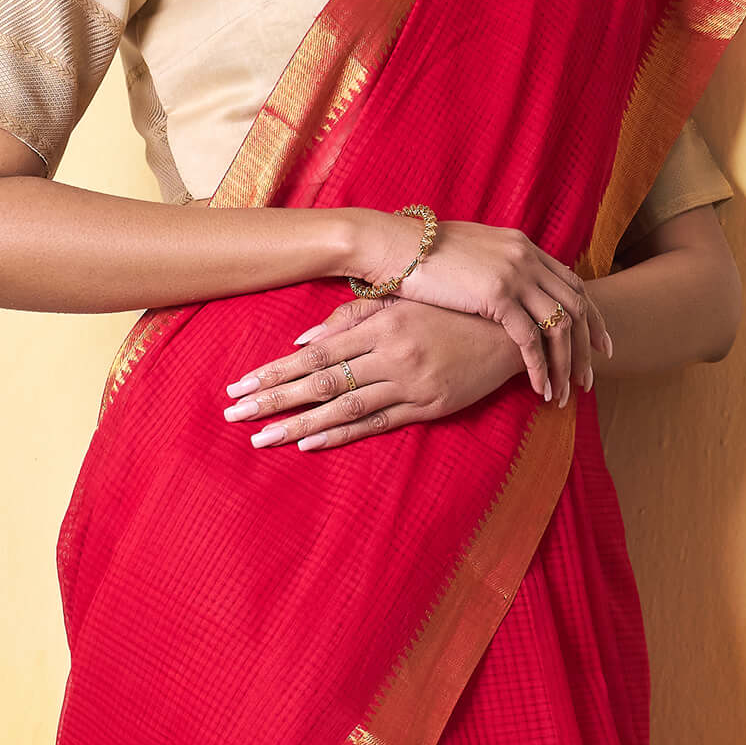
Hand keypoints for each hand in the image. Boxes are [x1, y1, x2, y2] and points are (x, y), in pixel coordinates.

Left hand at [222, 295, 531, 451]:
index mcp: (380, 323)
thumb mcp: (401, 303)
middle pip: (320, 381)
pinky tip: (309, 442)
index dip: (274, 371)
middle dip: (273, 399)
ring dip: (297, 423)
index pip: (314, 353)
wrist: (512, 332)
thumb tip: (303, 340)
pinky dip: (342, 433)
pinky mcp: (428, 406)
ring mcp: (409, 383)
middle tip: (233, 414)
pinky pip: (377, 424)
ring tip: (261, 438)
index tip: (240, 384)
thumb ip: (351, 317)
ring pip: (343, 407)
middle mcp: (390, 353)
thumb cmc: (451, 311)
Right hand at [350, 215, 612, 402]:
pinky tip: (540, 389)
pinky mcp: (498, 294)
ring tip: (564, 394)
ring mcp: (515, 273)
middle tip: (588, 380)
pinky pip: (530, 340)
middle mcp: (526, 257)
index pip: (572, 283)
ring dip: (565, 365)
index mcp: (522, 246)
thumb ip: (494, 268)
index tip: (598, 345)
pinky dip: (540, 368)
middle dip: (587, 347)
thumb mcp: (469, 254)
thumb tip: (500, 288)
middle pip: (577, 305)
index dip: (591, 316)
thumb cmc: (419, 255)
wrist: (393, 245)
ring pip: (560, 326)